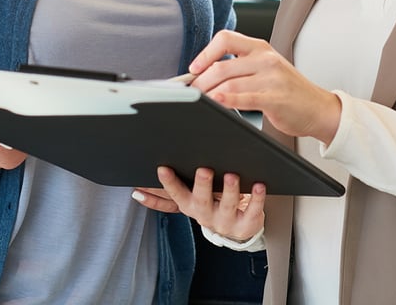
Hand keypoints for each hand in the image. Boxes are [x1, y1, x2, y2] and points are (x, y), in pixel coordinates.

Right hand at [133, 167, 264, 242]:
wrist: (238, 228)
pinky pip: (252, 210)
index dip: (168, 183)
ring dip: (228, 189)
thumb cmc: (213, 203)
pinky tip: (259, 185)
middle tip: (203, 169)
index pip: (175, 195)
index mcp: (190, 206)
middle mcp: (205, 215)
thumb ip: (170, 193)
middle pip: (201, 200)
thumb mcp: (190, 200)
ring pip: (226, 205)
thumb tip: (136, 188)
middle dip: (201, 185)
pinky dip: (257, 198)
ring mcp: (225, 221)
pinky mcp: (246, 224)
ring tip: (231, 175)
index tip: (162, 168)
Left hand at [189, 30, 341, 143]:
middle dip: (201, 81)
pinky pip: (246, 98)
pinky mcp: (276, 98)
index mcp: (260, 47)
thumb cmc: (288, 90)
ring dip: (209, 94)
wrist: (318, 108)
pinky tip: (217, 103)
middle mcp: (266, 59)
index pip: (225, 38)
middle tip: (190, 93)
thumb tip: (205, 74)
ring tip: (199, 102)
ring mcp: (272, 78)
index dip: (205, 53)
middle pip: (222, 65)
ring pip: (230, 83)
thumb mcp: (266, 68)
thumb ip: (241, 65)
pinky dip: (227, 101)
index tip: (193, 69)